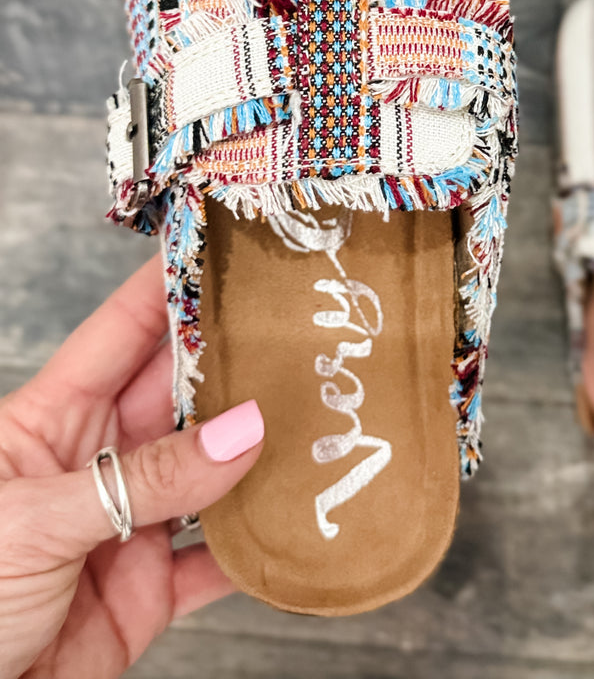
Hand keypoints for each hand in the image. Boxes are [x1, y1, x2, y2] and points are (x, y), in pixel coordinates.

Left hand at [0, 255, 264, 678]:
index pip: (120, 333)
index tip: (221, 246)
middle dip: (233, 362)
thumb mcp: (35, 523)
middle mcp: (94, 464)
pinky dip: (257, 543)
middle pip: (177, 395)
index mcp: (50, 421)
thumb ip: (143, 479)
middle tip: (297, 331)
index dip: (168, 287)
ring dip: (257, 450)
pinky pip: (216, 558)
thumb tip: (242, 433)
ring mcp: (124, 527)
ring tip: (314, 413)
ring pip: (208, 471)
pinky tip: (292, 518)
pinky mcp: (147, 593)